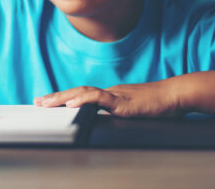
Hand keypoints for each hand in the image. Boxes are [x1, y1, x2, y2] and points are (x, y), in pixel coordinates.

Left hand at [34, 80, 182, 117]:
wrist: (175, 96)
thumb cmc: (159, 106)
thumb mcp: (133, 112)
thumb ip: (118, 115)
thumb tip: (105, 123)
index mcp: (111, 96)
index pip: (82, 95)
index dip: (64, 98)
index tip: (47, 102)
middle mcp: (110, 92)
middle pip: (77, 92)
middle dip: (56, 98)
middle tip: (38, 102)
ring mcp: (116, 95)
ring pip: (84, 92)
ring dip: (63, 97)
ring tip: (47, 103)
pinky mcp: (123, 102)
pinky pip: (100, 98)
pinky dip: (84, 99)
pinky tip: (72, 103)